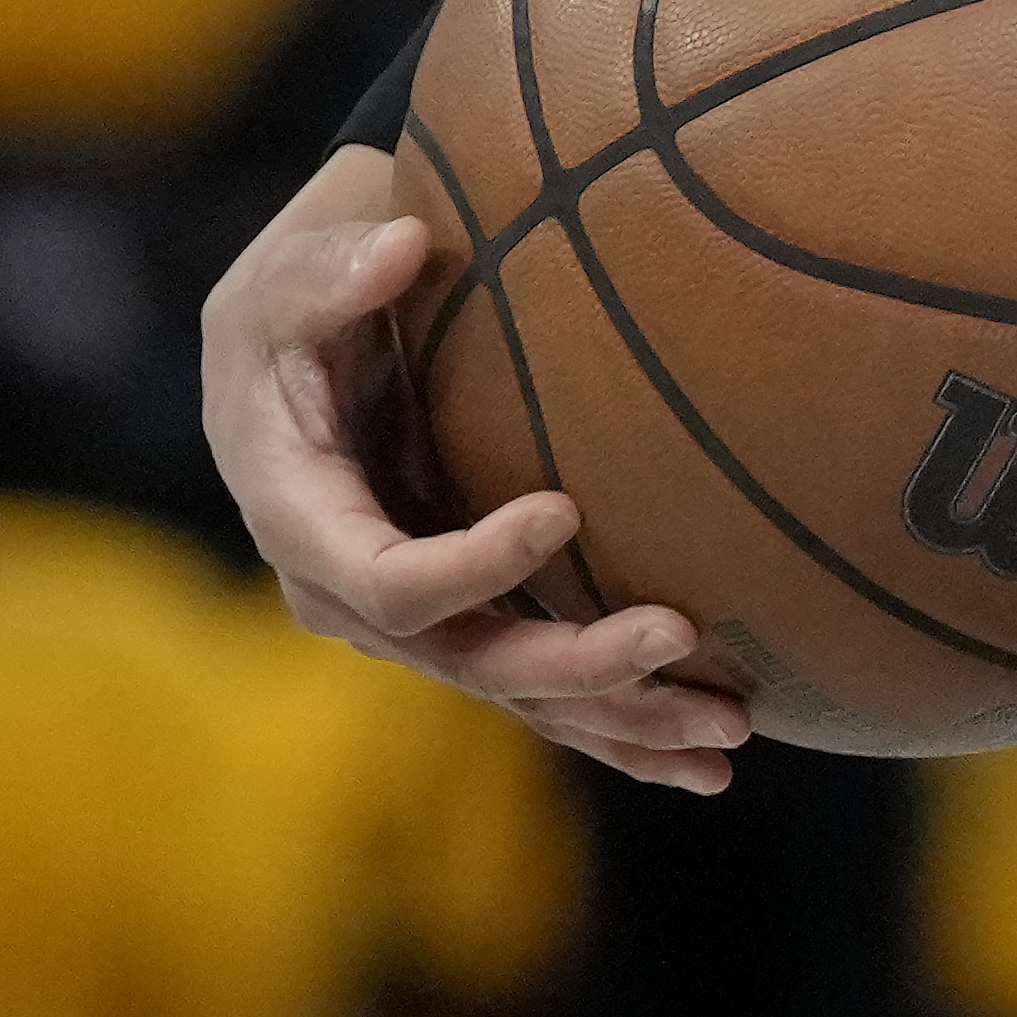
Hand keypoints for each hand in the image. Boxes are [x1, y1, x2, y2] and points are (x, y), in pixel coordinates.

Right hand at [201, 146, 753, 792]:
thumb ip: (331, 273)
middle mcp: (352, 597)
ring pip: (520, 693)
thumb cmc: (297, 305)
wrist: (295, 351)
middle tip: (679, 636)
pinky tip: (703, 769)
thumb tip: (402, 247)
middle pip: (472, 659)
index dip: (473, 565)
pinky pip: (539, 693)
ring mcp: (413, 625)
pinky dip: (619, 731)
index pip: (391, 581)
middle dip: (578, 663)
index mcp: (303, 523)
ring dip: (624, 718)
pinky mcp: (462, 624)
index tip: (565, 510)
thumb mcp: (291, 279)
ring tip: (726, 735)